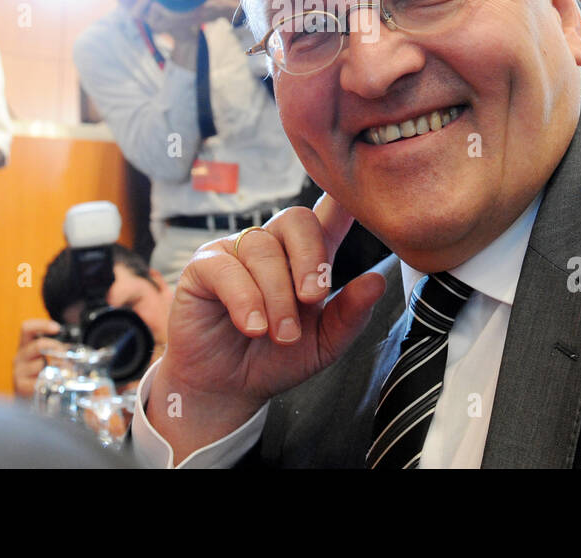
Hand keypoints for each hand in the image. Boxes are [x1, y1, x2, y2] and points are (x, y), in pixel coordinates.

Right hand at [13, 319, 68, 398]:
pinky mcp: (20, 386)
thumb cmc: (44, 377)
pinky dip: (50, 382)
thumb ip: (62, 354)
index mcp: (25, 347)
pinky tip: (55, 386)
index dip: (41, 325)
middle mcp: (19, 357)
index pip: (26, 328)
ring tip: (65, 376)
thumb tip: (88, 353)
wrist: (32, 404)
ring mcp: (18, 371)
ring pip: (41, 363)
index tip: (57, 328)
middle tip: (69, 359)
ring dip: (57, 368)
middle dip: (58, 349)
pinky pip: (38, 380)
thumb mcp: (50, 361)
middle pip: (39, 344)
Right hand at [146, 193, 386, 457]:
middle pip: (296, 219)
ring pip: (263, 251)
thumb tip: (377, 281)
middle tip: (314, 299)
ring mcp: (236, 251)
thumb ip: (350, 314)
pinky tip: (253, 327)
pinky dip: (245, 299)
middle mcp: (272, 245)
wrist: (229, 390)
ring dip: (277, 297)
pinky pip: (226, 268)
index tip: (359, 189)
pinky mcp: (203, 266)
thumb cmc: (276, 360)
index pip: (327, 216)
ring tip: (282, 335)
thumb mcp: (323, 344)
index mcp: (306, 257)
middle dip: (310, 258)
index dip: (341, 198)